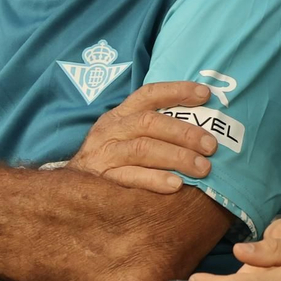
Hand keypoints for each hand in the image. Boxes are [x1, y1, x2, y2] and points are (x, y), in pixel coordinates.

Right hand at [68, 82, 218, 193]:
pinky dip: (154, 180)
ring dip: (176, 157)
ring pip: (142, 148)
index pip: (149, 94)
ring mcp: (105, 154)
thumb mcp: (126, 136)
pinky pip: (130, 177)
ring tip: (203, 168)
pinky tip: (176, 185)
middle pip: (149, 123)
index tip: (206, 94)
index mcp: (121, 115)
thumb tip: (203, 129)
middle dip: (184, 132)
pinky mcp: (102, 179)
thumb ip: (155, 129)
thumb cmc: (112, 160)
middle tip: (211, 145)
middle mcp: (112, 129)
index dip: (177, 91)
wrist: (69, 189)